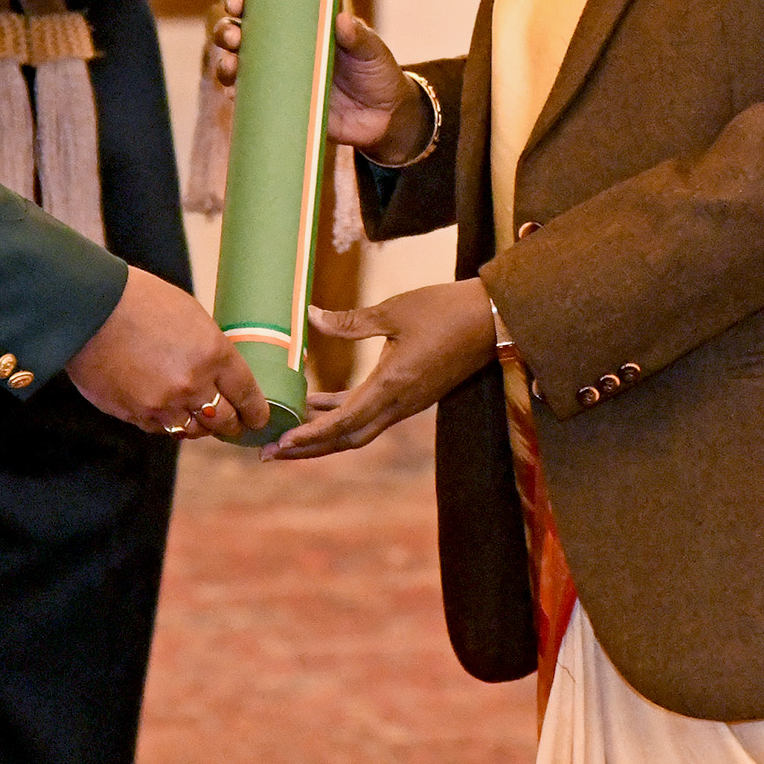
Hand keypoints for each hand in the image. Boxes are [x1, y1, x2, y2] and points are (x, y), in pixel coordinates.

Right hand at [66, 264, 271, 438]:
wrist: (90, 308)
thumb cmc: (141, 300)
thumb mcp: (191, 315)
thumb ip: (209, 349)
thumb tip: (220, 373)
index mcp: (213, 353)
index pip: (247, 394)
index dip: (256, 411)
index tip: (259, 418)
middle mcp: (192, 384)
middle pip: (224, 420)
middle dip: (233, 424)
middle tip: (234, 425)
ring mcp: (162, 404)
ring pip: (193, 430)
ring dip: (200, 426)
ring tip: (201, 421)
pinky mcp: (135, 414)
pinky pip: (161, 429)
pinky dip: (168, 423)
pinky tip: (168, 413)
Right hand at [211, 0, 424, 158]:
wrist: (387, 117)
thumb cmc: (377, 72)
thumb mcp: (372, 50)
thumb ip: (358, 36)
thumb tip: (342, 20)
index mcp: (301, 28)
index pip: (263, 9)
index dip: (243, 3)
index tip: (238, 3)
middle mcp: (282, 51)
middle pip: (240, 36)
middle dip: (226, 32)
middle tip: (233, 37)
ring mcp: (279, 80)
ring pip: (237, 68)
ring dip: (225, 64)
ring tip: (230, 64)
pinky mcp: (282, 108)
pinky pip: (250, 102)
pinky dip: (237, 96)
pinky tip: (234, 93)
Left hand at [263, 280, 496, 460]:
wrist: (492, 320)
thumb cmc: (445, 310)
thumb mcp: (394, 311)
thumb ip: (351, 321)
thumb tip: (311, 316)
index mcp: (392, 385)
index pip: (344, 422)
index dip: (310, 435)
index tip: (282, 442)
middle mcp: (399, 404)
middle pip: (347, 439)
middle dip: (309, 449)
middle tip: (271, 452)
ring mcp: (407, 403)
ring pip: (359, 430)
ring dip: (323, 435)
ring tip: (288, 434)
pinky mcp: (411, 395)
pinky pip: (371, 415)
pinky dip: (342, 415)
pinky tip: (320, 401)